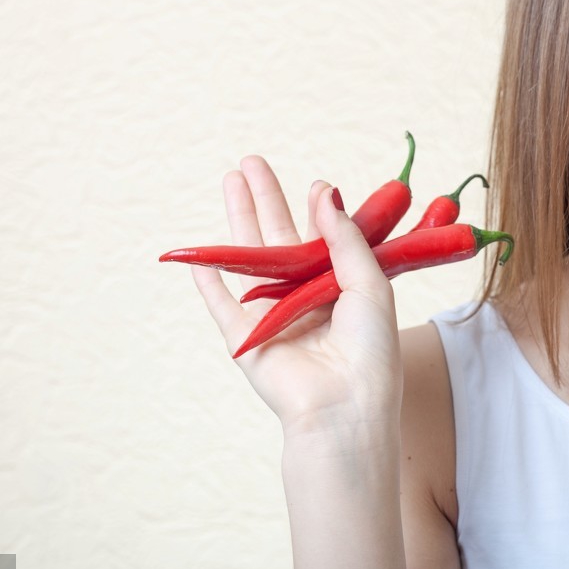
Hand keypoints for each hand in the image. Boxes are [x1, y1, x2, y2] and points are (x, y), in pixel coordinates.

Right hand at [192, 156, 402, 440]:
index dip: (317, 213)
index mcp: (341, 292)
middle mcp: (306, 302)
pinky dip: (209, 283)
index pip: (323, 243)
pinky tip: (198, 256)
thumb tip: (323, 190)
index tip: (315, 184)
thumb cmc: (370, 351)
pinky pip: (223, 306)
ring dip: (238, 221)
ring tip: (230, 180)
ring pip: (248, 261)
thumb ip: (344, 238)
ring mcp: (274, 320)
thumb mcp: (369, 283)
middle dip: (266, 200)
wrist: (345, 406)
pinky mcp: (247, 342)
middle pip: (278, 241)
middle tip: (251, 161)